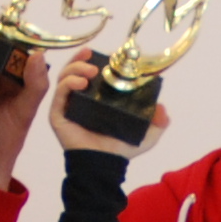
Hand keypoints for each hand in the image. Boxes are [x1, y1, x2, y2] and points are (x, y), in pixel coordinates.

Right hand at [47, 51, 165, 158]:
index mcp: (97, 99)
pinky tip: (81, 83)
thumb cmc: (120, 151)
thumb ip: (157, 122)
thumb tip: (163, 109)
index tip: (106, 55)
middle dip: (82, 59)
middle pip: (74, 70)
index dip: (96, 61)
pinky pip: (59, 92)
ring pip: (64, 77)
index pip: (92, 73)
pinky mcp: (58, 114)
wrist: (103, 166)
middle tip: (94, 58)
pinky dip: (68, 82)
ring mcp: (68, 106)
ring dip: (75, 67)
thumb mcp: (146, 136)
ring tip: (90, 71)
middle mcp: (81, 100)